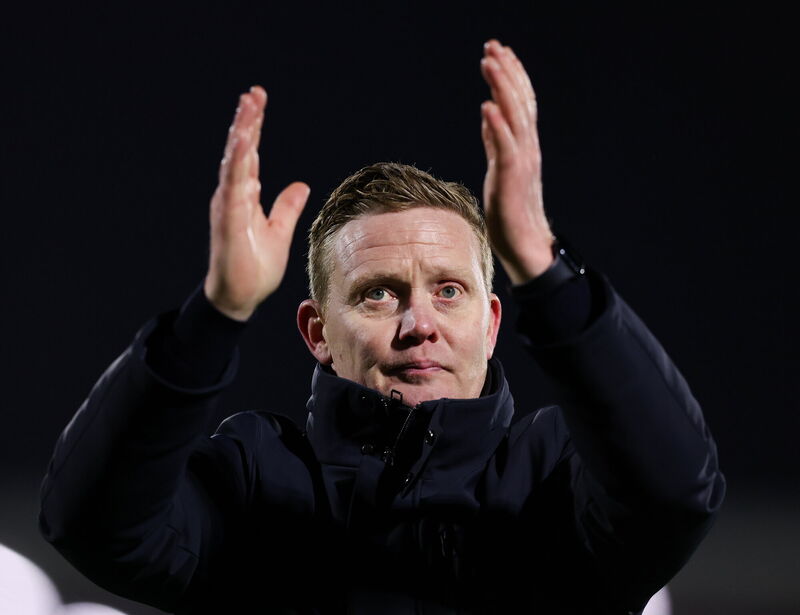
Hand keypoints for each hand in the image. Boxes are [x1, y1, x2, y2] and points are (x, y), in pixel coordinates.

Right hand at [204, 86, 309, 320]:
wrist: (240, 298)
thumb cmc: (254, 267)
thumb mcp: (279, 231)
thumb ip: (287, 207)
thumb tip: (301, 185)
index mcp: (244, 196)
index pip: (248, 154)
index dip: (252, 127)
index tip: (257, 100)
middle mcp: (233, 196)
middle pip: (239, 151)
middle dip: (246, 121)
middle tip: (254, 93)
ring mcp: (229, 206)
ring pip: (234, 162)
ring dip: (241, 133)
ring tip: (248, 106)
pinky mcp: (230, 220)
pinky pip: (233, 187)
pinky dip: (237, 163)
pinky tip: (243, 141)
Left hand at [480, 40, 553, 283]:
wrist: (525, 246)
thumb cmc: (511, 213)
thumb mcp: (500, 170)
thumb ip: (496, 143)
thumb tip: (488, 117)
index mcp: (524, 147)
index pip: (520, 104)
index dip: (511, 76)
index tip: (499, 52)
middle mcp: (527, 149)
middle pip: (519, 103)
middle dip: (506, 72)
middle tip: (493, 46)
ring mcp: (521, 163)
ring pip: (514, 117)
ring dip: (502, 88)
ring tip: (490, 63)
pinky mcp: (511, 179)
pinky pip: (505, 148)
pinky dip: (497, 126)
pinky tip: (487, 107)